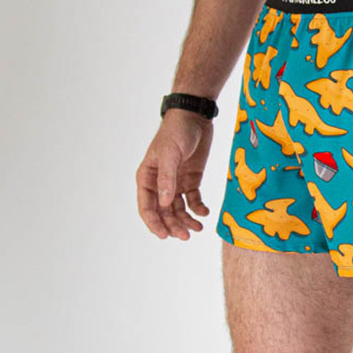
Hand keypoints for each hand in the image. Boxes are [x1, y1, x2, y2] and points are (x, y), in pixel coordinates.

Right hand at [136, 110, 213, 239]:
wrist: (195, 116)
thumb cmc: (177, 131)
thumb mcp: (170, 153)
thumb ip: (167, 178)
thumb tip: (165, 203)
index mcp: (147, 177)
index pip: (146, 206)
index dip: (154, 223)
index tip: (165, 236)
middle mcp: (160, 183)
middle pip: (164, 212)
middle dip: (173, 226)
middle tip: (186, 236)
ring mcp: (176, 183)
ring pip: (178, 210)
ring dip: (186, 221)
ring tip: (198, 228)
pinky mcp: (191, 181)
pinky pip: (193, 201)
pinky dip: (198, 209)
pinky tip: (205, 213)